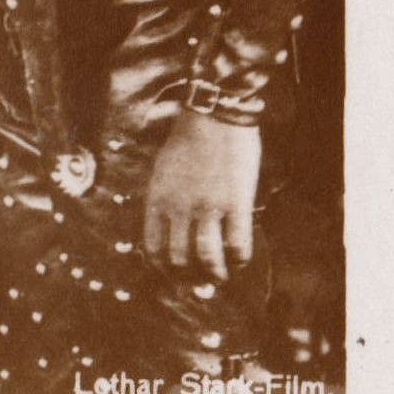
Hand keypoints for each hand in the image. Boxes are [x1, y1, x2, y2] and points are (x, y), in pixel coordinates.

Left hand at [143, 112, 260, 280]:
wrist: (214, 114)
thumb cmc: (187, 138)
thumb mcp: (162, 169)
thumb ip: (164, 198)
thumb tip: (168, 227)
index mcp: (158, 199)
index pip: (152, 247)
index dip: (162, 267)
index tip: (173, 273)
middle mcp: (179, 208)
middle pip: (179, 258)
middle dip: (188, 276)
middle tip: (198, 280)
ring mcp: (208, 207)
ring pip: (208, 258)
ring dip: (215, 274)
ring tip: (220, 277)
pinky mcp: (236, 203)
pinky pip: (238, 244)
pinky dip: (239, 259)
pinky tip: (240, 259)